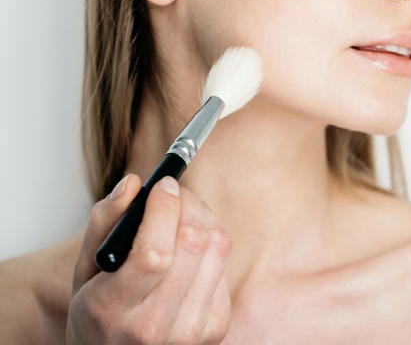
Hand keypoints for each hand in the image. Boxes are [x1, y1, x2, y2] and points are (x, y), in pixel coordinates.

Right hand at [67, 174, 232, 343]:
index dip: (164, 209)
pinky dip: (210, 244)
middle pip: (193, 243)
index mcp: (113, 310)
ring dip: (203, 218)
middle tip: (173, 193)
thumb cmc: (98, 313)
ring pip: (217, 246)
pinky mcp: (216, 326)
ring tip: (182, 216)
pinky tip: (189, 250)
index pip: (154, 254)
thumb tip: (133, 183)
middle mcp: (155, 324)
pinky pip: (225, 263)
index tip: (163, 184)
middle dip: (186, 204)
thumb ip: (104, 223)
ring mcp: (191, 329)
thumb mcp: (82, 272)